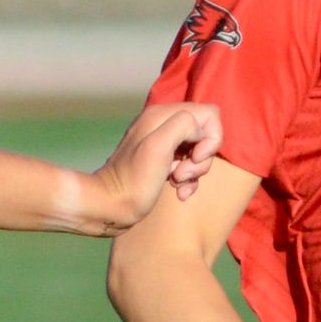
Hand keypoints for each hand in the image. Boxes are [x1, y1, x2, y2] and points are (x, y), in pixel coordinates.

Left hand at [89, 100, 221, 231]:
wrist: (110, 206)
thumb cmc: (134, 180)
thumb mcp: (159, 146)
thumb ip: (183, 126)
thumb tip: (200, 133)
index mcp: (161, 115)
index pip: (208, 115)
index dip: (210, 138)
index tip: (195, 157)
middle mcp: (163, 125)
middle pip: (205, 134)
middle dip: (201, 158)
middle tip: (180, 173)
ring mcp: (163, 144)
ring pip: (199, 153)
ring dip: (194, 172)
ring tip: (176, 182)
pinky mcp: (162, 163)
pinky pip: (189, 167)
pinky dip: (189, 181)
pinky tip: (178, 192)